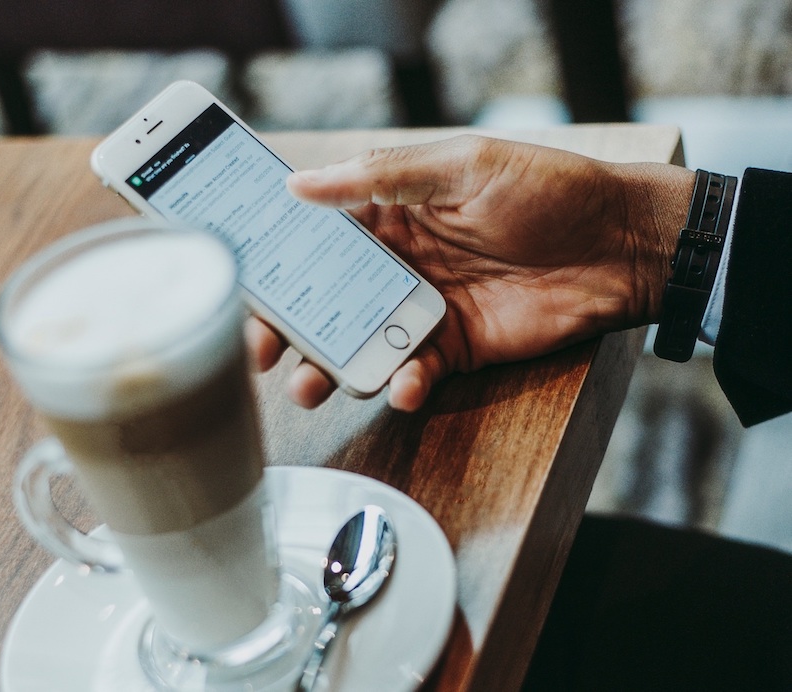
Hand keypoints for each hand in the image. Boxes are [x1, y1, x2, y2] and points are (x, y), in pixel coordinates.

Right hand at [248, 135, 693, 410]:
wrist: (618, 247)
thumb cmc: (546, 190)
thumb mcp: (461, 166)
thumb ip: (381, 176)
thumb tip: (299, 183)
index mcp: (390, 216)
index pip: (316, 241)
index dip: (277, 264)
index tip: (242, 286)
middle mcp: (398, 266)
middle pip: (325, 302)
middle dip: (288, 330)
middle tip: (261, 353)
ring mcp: (423, 311)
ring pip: (358, 347)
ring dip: (329, 369)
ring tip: (307, 387)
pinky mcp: (455, 349)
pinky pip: (413, 374)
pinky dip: (403, 386)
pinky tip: (404, 385)